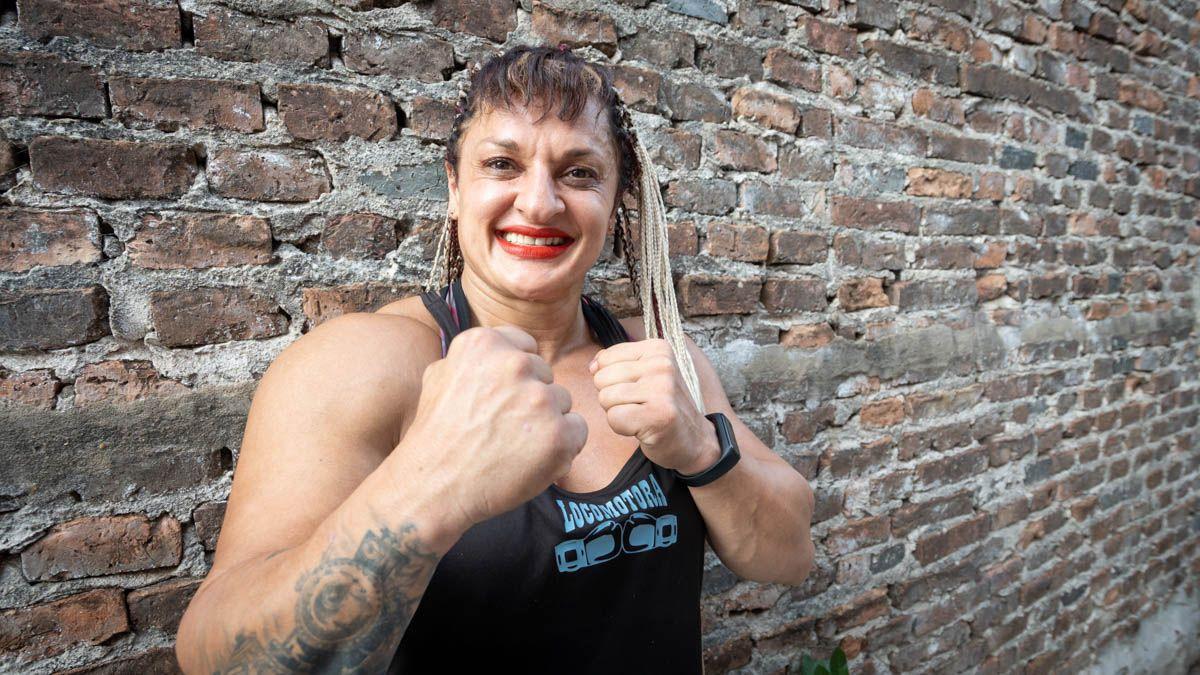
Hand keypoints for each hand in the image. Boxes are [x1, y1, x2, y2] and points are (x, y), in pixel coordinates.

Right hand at [398, 326, 587, 529]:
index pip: (526, 348)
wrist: (434, 486)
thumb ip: (473, 357)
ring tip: (513, 445)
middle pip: (545, 375)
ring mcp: (540, 399)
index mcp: (485, 344)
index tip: (498, 399)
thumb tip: (499, 350)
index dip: (515, 377)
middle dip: (530, 399)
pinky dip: (562, 446)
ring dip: (546, 422)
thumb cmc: (436, 435)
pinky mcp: (559, 434)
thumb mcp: (439, 376)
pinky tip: (532, 458)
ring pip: (562, 402)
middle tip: (501, 427)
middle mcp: (515, 365)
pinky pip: (577, 429)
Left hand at [587, 339, 717, 472]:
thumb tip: (592, 365)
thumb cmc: (662, 406)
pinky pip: (614, 418)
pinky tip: (641, 427)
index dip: (611, 379)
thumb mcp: (644, 374)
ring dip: (617, 412)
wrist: (693, 439)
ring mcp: (662, 389)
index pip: (605, 358)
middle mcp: (662, 364)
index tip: (636, 389)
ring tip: (640, 415)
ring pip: (605, 398)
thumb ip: (616, 363)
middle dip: (612, 397)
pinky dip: (622, 427)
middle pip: (602, 378)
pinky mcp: (659, 415)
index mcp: (658, 349)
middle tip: (638, 405)